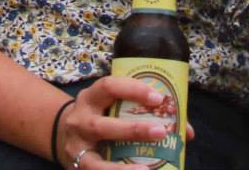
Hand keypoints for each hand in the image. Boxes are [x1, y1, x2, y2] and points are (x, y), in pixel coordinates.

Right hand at [55, 76, 183, 167]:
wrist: (62, 134)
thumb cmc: (100, 116)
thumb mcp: (112, 106)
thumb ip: (145, 112)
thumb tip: (187, 131)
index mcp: (91, 98)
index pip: (108, 87)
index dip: (132, 90)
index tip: (158, 97)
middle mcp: (79, 120)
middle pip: (101, 125)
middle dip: (133, 130)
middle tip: (161, 131)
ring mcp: (76, 147)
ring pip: (95, 161)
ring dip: (122, 168)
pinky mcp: (77, 167)